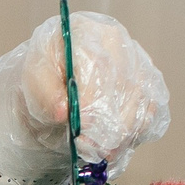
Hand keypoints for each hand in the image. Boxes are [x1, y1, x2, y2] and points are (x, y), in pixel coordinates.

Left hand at [0, 10, 170, 179]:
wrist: (58, 79)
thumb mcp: (34, 78)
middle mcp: (119, 43)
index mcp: (88, 31)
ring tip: (100, 153)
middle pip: (126, 85)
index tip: (82, 127)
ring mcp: (139, 63)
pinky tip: (116, 145)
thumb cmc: (46, 74)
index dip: (93, 99)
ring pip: (142, 101)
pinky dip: (135, 132)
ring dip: (122, 132)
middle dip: (109, 122)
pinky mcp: (149, 84)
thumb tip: (63, 112)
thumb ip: (46, 93)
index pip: (100, 65)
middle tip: (91, 148)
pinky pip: (150, 111)